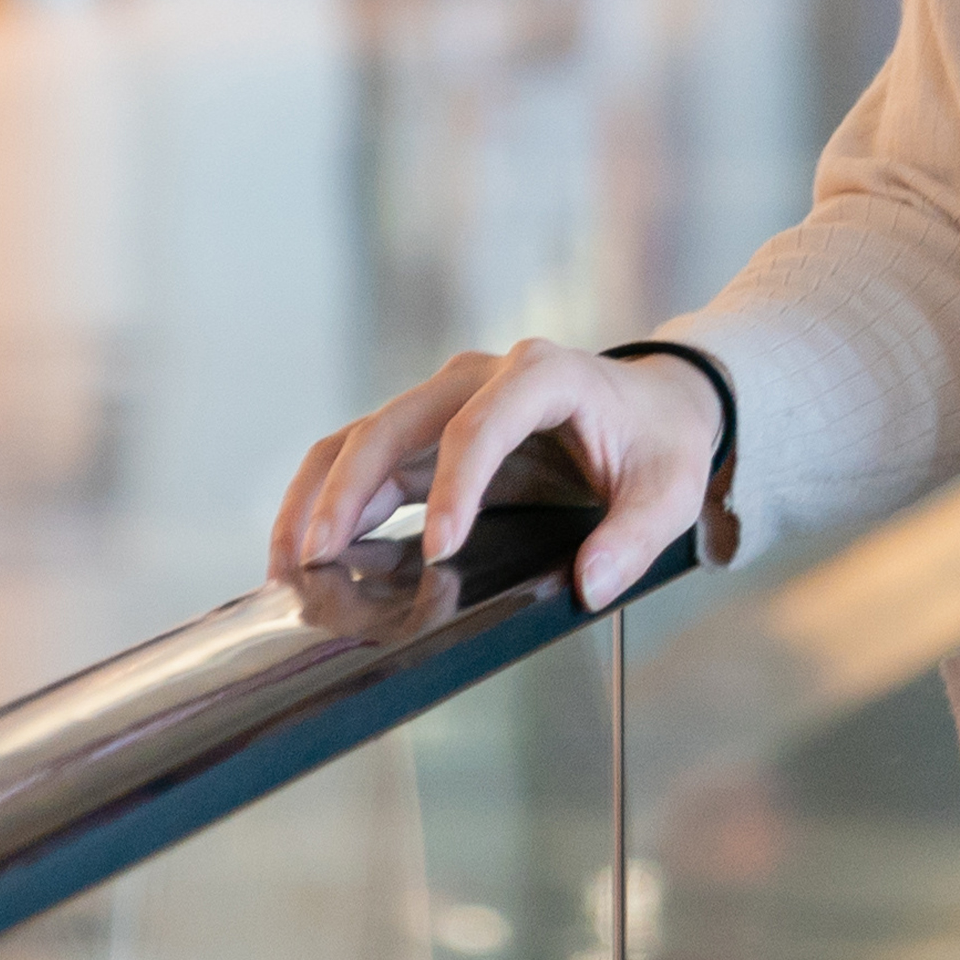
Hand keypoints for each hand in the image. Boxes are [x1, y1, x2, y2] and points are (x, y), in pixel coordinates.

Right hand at [272, 339, 723, 613]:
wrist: (655, 404)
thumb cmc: (659, 442)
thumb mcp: (669, 489)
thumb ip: (634, 537)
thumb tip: (590, 584)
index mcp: (543, 375)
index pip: (480, 426)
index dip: (453, 486)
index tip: (438, 550)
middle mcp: (481, 377)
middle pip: (396, 422)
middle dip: (351, 489)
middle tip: (319, 558)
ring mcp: (448, 402)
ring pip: (364, 436)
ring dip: (320, 495)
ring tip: (290, 562)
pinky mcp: (430, 434)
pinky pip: (366, 457)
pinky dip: (329, 499)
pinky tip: (307, 550)